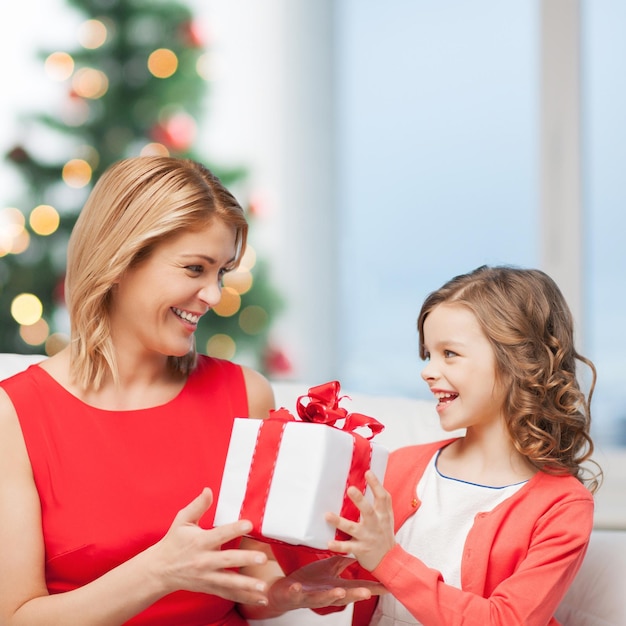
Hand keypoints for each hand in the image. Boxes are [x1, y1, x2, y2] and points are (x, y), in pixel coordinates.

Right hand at [150, 488, 269, 604]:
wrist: (159, 570)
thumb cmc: (174, 542)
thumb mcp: (182, 520)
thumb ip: (198, 505)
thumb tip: (209, 490)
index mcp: (199, 542)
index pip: (219, 534)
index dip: (234, 529)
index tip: (249, 524)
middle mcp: (204, 561)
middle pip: (227, 560)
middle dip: (245, 560)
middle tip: (262, 558)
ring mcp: (207, 576)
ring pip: (229, 582)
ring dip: (247, 585)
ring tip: (263, 587)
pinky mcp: (210, 587)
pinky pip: (228, 594)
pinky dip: (244, 598)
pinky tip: (260, 599)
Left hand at [266, 555, 385, 612]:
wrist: (286, 590)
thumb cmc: (310, 580)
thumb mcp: (330, 568)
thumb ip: (345, 562)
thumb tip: (360, 552)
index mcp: (337, 587)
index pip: (358, 587)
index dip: (372, 588)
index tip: (387, 587)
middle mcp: (327, 594)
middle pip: (344, 596)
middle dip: (355, 595)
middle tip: (368, 593)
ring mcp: (311, 596)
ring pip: (323, 598)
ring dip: (332, 596)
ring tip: (339, 591)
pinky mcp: (296, 595)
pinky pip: (296, 594)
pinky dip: (297, 591)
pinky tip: (297, 587)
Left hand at [326, 470, 395, 570]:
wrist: (389, 560)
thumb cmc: (384, 533)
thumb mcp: (387, 516)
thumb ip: (381, 501)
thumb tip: (371, 477)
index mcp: (383, 515)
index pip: (383, 498)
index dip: (376, 485)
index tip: (368, 473)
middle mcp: (375, 524)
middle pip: (368, 511)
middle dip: (360, 500)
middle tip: (351, 489)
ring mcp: (367, 537)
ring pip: (353, 528)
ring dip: (340, 522)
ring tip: (328, 515)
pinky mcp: (361, 549)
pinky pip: (348, 548)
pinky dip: (338, 546)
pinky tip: (329, 543)